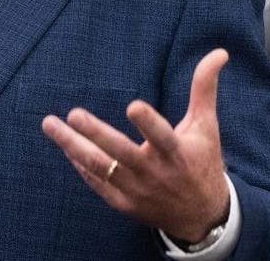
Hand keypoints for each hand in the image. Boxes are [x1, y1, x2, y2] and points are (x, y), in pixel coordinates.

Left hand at [41, 49, 230, 242]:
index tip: (133, 106)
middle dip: (96, 133)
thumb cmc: (201, 162)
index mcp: (177, 153)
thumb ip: (204, 89)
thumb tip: (219, 53)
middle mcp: (155, 173)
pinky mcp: (124, 204)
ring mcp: (137, 190)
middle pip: (121, 153)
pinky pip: (97, 184)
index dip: (148, 124)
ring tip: (50, 124)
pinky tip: (65, 147)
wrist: (202, 217)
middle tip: (73, 113)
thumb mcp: (206, 126)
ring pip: (101, 168)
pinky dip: (80, 166)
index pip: (162, 137)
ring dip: (73, 146)